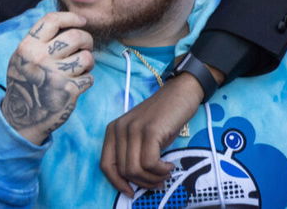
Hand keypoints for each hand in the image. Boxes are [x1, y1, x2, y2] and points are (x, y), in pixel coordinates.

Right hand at [0, 12, 94, 144]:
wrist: (22, 118)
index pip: (53, 20)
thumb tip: (68, 23)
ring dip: (88, 62)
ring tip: (81, 68)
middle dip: (87, 40)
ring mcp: (55, 74)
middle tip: (86, 47)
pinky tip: (77, 84)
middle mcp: (40, 58)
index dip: (71, 17)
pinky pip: (89, 78)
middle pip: (76, 36)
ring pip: (87, 57)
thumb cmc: (25, 83)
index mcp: (28, 46)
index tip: (82, 21)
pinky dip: (87, 81)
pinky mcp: (68, 91)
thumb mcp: (22, 57)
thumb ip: (39, 41)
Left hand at [100, 71, 205, 194]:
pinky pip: (150, 163)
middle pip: (123, 171)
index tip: (131, 192)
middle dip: (142, 182)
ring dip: (153, 178)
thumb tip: (134, 182)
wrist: (180, 93)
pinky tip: (169, 165)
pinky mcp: (150, 130)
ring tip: (165, 173)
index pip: (105, 165)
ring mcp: (134, 129)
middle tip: (158, 182)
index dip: (117, 183)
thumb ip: (133, 153)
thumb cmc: (163, 118)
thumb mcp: (142, 135)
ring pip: (135, 169)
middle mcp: (119, 129)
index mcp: (113, 130)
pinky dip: (161, 170)